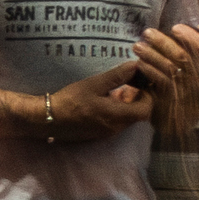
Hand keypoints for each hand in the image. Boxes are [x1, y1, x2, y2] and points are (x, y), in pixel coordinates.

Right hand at [34, 70, 161, 144]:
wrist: (49, 119)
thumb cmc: (71, 100)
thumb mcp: (94, 84)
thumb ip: (117, 76)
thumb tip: (136, 65)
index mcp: (117, 116)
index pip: (146, 110)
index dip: (149, 97)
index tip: (142, 83)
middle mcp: (116, 128)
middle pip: (138, 115)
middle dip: (138, 99)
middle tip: (132, 83)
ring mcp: (107, 133)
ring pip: (127, 119)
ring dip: (127, 105)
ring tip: (118, 89)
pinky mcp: (99, 134)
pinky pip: (116, 122)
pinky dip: (117, 111)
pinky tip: (105, 99)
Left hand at [133, 13, 198, 129]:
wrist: (172, 123)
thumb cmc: (181, 83)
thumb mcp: (192, 61)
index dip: (190, 36)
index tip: (174, 27)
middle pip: (185, 57)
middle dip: (164, 42)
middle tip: (146, 33)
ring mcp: (190, 97)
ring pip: (172, 69)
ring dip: (152, 55)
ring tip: (137, 47)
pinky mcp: (175, 106)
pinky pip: (162, 84)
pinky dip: (150, 72)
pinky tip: (139, 65)